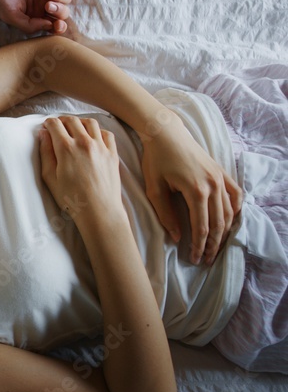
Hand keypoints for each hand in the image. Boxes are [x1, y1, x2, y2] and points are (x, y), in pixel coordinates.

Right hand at [0, 0, 73, 35]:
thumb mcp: (10, 15)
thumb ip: (29, 25)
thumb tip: (49, 26)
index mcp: (34, 17)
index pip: (52, 25)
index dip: (59, 27)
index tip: (57, 25)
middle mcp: (41, 5)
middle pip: (62, 12)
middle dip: (60, 11)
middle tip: (48, 6)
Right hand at [39, 116, 121, 216]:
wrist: (99, 211)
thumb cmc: (71, 198)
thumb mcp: (49, 177)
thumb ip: (45, 153)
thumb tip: (43, 134)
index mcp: (66, 149)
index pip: (55, 124)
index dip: (48, 123)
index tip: (46, 127)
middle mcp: (84, 143)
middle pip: (72, 120)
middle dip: (62, 120)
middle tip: (58, 126)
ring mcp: (101, 147)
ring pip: (90, 122)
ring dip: (80, 122)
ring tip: (75, 129)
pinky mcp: (112, 154)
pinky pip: (106, 133)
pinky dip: (98, 131)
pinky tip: (92, 138)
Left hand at [139, 118, 241, 264]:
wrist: (166, 133)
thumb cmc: (156, 159)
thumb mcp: (155, 189)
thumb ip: (166, 214)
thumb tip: (177, 237)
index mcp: (196, 191)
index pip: (202, 227)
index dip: (199, 246)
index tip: (195, 258)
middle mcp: (213, 185)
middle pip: (218, 223)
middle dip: (214, 244)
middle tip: (208, 259)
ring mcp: (220, 178)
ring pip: (229, 212)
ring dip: (224, 231)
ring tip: (217, 245)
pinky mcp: (221, 171)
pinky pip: (235, 194)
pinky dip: (235, 209)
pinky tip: (229, 220)